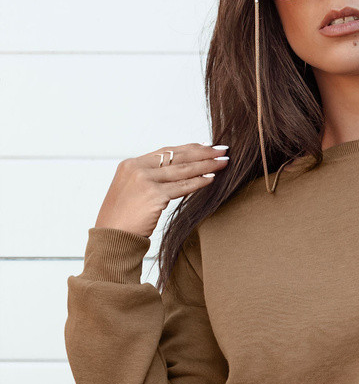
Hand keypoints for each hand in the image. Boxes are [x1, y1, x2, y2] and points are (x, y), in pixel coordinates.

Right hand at [94, 143, 229, 238]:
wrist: (111, 237)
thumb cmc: (122, 219)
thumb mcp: (131, 191)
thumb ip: (149, 180)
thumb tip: (175, 175)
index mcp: (130, 164)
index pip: (166, 151)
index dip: (188, 148)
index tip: (205, 146)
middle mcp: (137, 168)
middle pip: (177, 157)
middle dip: (202, 153)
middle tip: (221, 149)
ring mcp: (145, 181)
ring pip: (183, 170)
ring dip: (206, 165)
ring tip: (223, 162)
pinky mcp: (154, 195)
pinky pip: (182, 187)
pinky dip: (199, 182)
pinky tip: (212, 179)